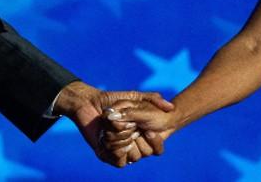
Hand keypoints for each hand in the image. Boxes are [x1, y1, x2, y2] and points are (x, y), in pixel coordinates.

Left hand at [52, 81, 173, 167]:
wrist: (89, 104)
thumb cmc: (112, 100)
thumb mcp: (135, 97)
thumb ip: (153, 99)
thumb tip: (171, 108)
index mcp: (140, 133)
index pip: (156, 148)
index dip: (154, 139)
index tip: (147, 129)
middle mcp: (132, 144)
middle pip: (145, 153)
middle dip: (137, 138)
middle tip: (128, 126)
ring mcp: (120, 150)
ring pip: (133, 157)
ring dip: (124, 141)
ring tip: (113, 129)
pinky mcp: (107, 154)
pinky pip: (119, 162)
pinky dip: (116, 150)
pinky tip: (108, 136)